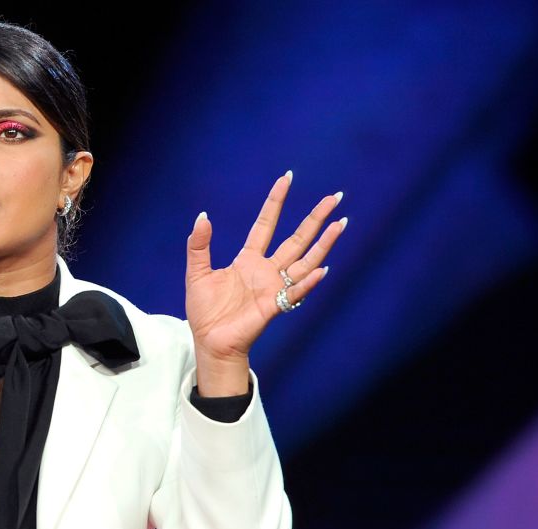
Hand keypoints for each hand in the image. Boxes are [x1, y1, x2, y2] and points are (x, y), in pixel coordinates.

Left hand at [185, 171, 345, 362]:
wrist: (209, 341)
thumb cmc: (204, 311)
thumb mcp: (196, 273)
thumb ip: (199, 246)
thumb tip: (203, 217)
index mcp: (248, 260)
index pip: (266, 224)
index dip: (275, 202)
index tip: (286, 178)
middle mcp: (266, 270)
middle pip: (296, 239)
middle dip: (315, 218)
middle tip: (335, 197)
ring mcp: (274, 288)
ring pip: (305, 261)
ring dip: (324, 244)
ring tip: (340, 224)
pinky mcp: (275, 306)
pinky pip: (295, 292)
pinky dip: (308, 282)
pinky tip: (323, 270)